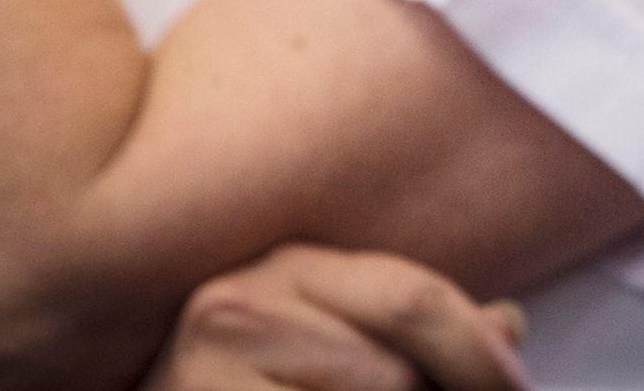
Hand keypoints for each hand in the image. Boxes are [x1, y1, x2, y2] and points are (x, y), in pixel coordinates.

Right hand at [142, 247, 528, 390]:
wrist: (126, 388)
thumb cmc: (235, 384)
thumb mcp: (320, 345)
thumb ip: (406, 331)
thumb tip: (509, 326)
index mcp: (282, 265)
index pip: (413, 298)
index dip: (480, 355)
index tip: (517, 388)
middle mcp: (239, 305)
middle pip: (397, 369)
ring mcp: (208, 371)